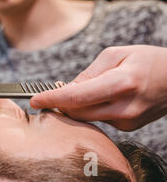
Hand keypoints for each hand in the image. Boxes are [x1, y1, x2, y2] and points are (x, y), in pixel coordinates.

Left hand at [30, 45, 166, 130]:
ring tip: (77, 91)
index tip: (34, 100)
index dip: (51, 99)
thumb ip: (89, 73)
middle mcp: (124, 107)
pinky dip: (89, 109)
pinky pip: (98, 118)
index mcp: (122, 83)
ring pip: (86, 117)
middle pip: (77, 112)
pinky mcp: (128, 127)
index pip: (77, 97)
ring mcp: (127, 121)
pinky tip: (96, 97)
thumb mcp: (116, 55)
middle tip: (46, 95)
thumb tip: (67, 89)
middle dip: (58, 104)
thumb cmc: (148, 61)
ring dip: (74, 106)